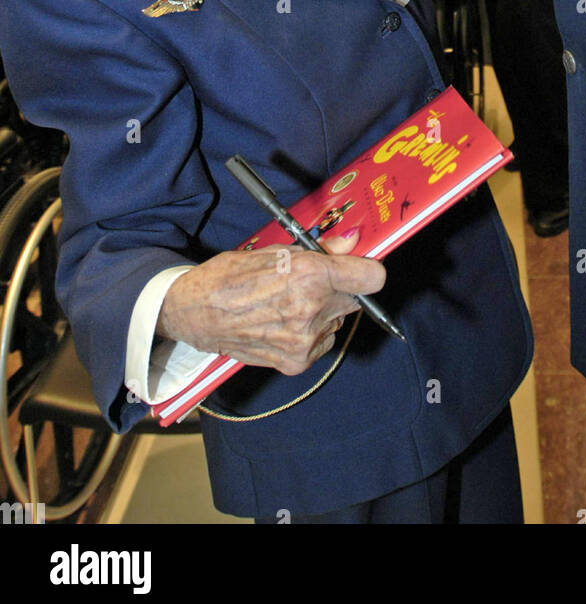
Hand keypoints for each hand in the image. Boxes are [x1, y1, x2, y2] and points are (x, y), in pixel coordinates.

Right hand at [157, 231, 384, 374]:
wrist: (196, 314)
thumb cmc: (231, 275)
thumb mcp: (276, 251)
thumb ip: (321, 250)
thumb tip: (352, 242)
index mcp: (310, 276)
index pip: (371, 278)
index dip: (368, 271)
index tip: (360, 269)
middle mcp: (312, 310)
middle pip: (353, 300)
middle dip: (340, 290)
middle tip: (313, 284)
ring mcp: (305, 341)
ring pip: (336, 322)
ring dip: (323, 313)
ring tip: (288, 304)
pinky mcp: (296, 362)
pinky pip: (321, 342)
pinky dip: (310, 333)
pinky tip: (283, 323)